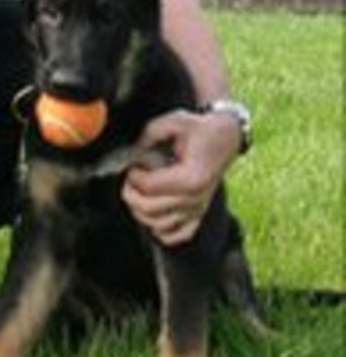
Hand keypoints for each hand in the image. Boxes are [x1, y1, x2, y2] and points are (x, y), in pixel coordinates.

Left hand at [121, 109, 241, 245]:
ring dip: (141, 213)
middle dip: (131, 194)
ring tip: (139, 195)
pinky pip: (178, 235)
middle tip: (130, 180)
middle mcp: (196, 198)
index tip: (132, 166)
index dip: (133, 176)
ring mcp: (198, 208)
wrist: (227, 136)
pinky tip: (155, 214)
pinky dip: (162, 230)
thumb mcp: (174, 121)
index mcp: (191, 177)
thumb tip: (133, 152)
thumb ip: (149, 135)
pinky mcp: (199, 213)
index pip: (150, 187)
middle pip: (150, 209)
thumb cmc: (202, 129)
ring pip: (159, 226)